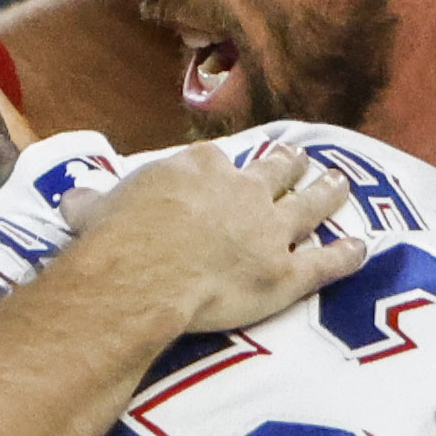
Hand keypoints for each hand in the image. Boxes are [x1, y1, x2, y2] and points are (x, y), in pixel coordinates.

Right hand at [42, 137, 370, 344]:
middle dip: (291, 165)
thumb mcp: (96, 210)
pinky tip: (362, 248)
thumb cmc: (116, 240)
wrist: (143, 275)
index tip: (234, 165)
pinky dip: (346, 255)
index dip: (229, 164)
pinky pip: (325, 262)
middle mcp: (244, 191)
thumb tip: (73, 202)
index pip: (219, 160)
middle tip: (305, 160)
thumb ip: (94, 202)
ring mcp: (271, 230)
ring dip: (328, 193)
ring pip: (309, 206)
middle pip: (276, 171)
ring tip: (340, 182)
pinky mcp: (288, 273)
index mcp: (200, 169)